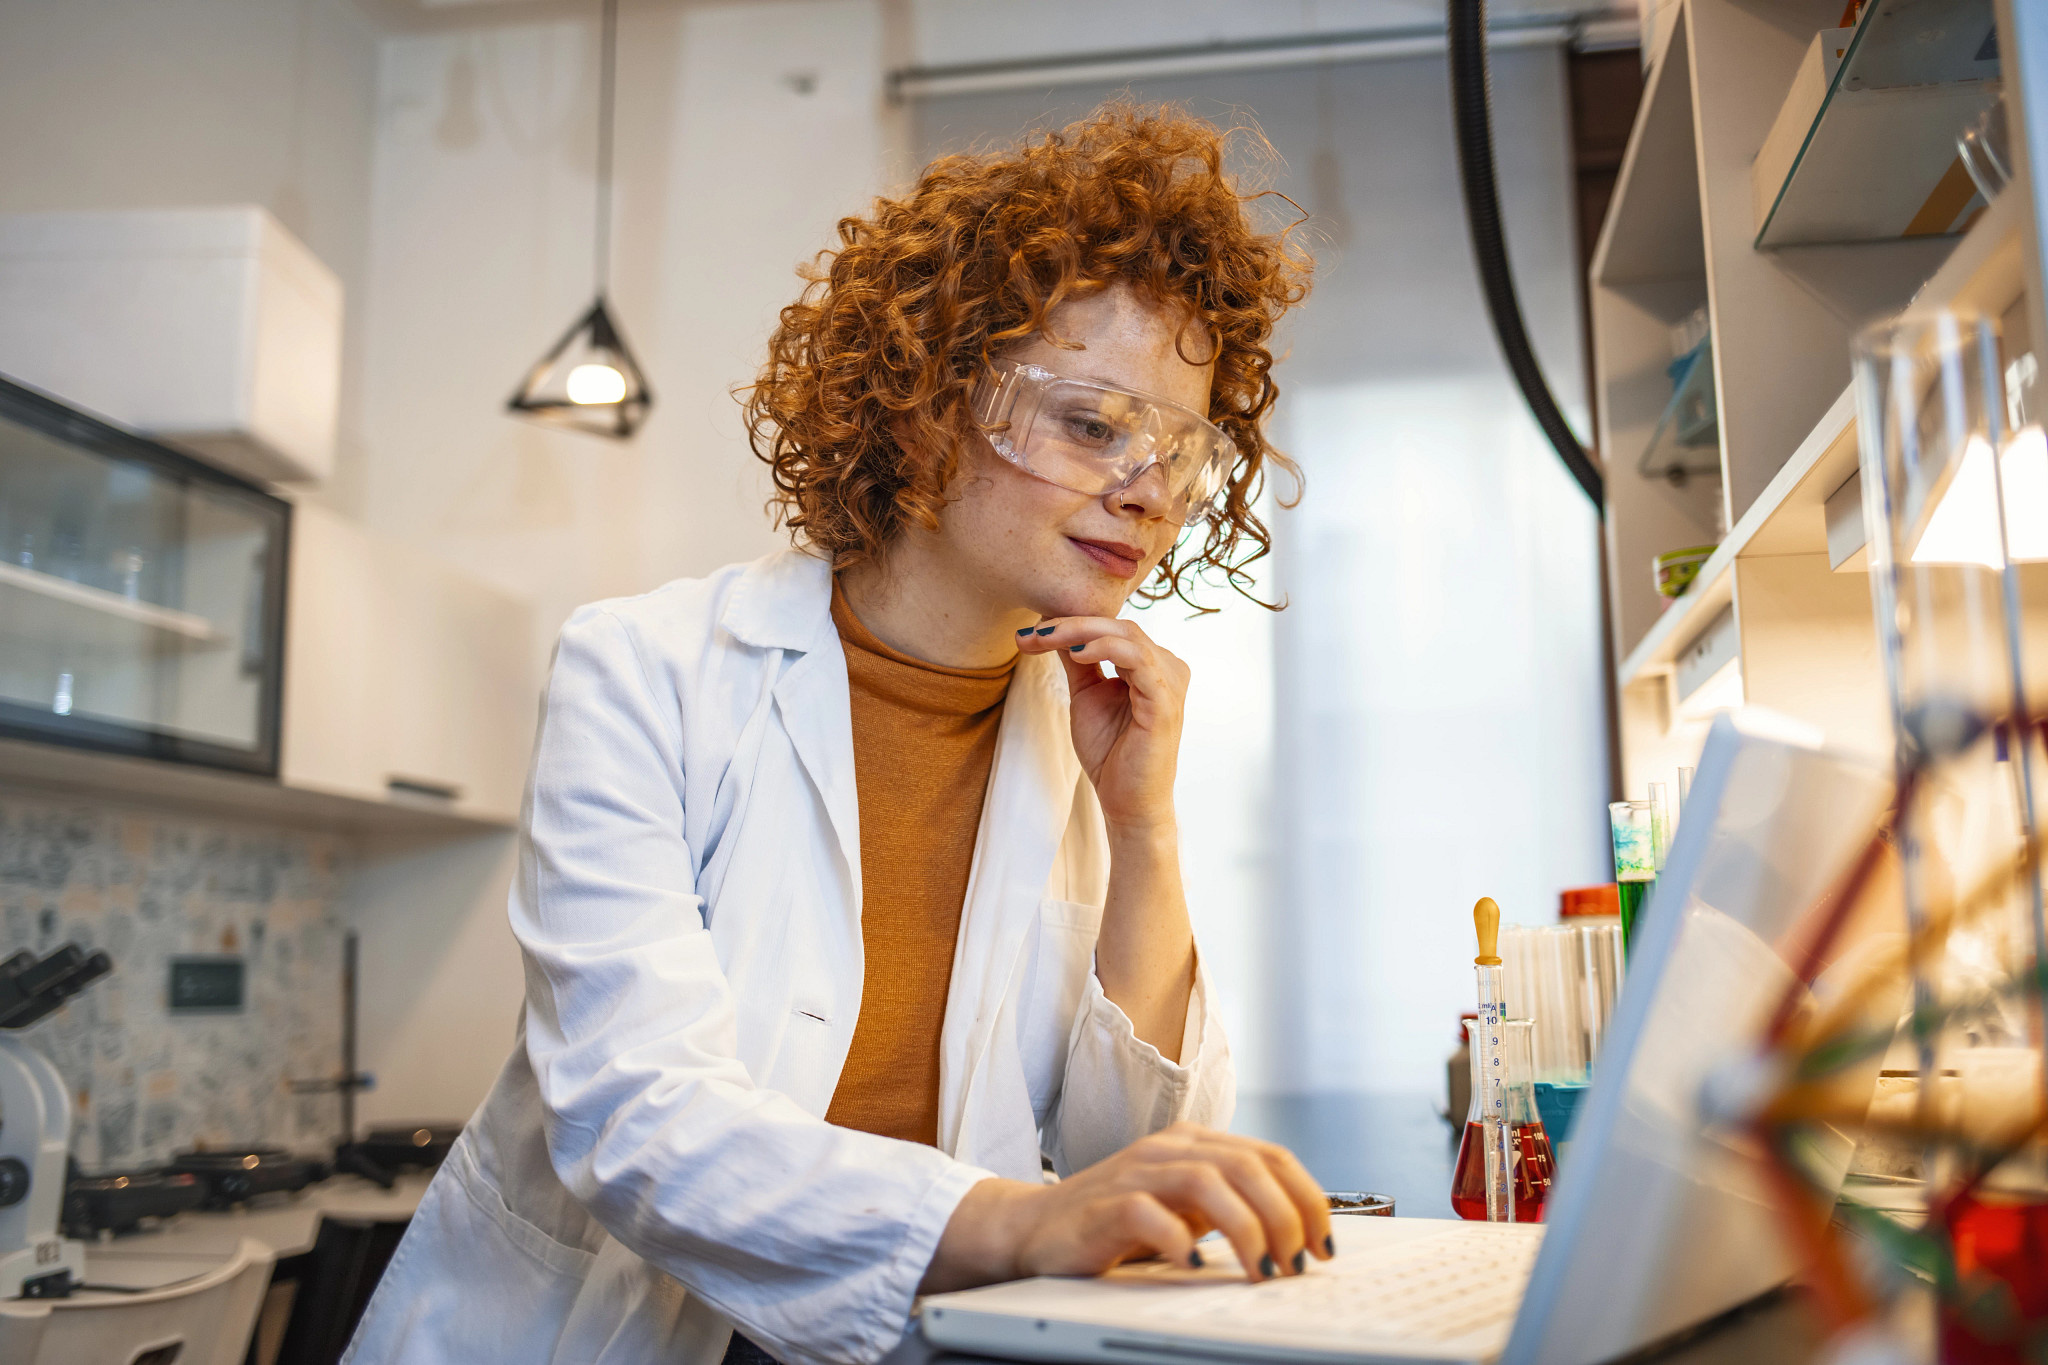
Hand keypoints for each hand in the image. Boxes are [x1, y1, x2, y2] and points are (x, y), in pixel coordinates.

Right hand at [919, 1122, 1334, 1293]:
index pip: (1271, 1156)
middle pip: (1249, 1165)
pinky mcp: (1107, 1204)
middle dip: (1287, 1217)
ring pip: (1209, 1181)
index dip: (1308, 1198)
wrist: (1035, 1228)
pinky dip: (1180, 1239)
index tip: (1325, 1244)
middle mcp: (1170, 1149)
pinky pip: (1151, 1213)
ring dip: (1248, 1229)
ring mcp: (1137, 1172)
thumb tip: (1297, 1236)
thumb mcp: (1184, 1208)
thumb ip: (1230, 1206)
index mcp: (1195, 1144)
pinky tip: (1194, 1264)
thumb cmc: (1114, 1222)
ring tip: (1263, 1270)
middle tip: (1299, 1263)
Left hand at [1017, 617, 1189, 833]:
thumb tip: (1053, 628)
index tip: (1030, 633)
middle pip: (1118, 625)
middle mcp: (1166, 667)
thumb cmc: (1110, 752)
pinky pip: (1137, 659)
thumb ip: (1078, 661)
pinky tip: (1076, 653)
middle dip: (1071, 624)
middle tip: (1033, 633)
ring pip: (1126, 635)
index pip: (1111, 628)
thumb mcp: (1086, 695)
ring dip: (1081, 631)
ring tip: (1047, 638)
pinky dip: (1105, 648)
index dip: (1071, 624)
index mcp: (1151, 664)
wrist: (1126, 801)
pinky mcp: (1165, 701)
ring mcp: (1169, 682)